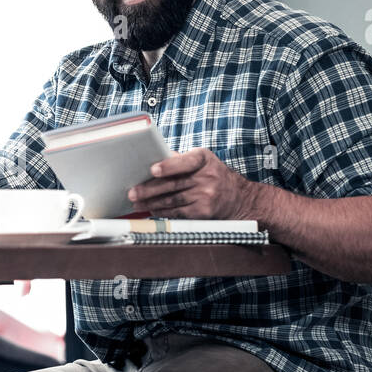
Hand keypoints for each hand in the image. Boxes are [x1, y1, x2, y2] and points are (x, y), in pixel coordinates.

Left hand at [127, 148, 260, 219]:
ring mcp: (207, 195)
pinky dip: (163, 212)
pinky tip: (151, 210)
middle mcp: (207, 177)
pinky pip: (178, 212)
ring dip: (151, 203)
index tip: (153, 169)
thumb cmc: (212, 175)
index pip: (185, 162)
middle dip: (149, 189)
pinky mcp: (204, 212)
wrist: (238, 198)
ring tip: (136, 203)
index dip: (168, 166)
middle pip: (173, 184)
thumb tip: (151, 158)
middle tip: (132, 193)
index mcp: (204, 159)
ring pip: (172, 200)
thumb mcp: (201, 161)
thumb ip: (179, 160)